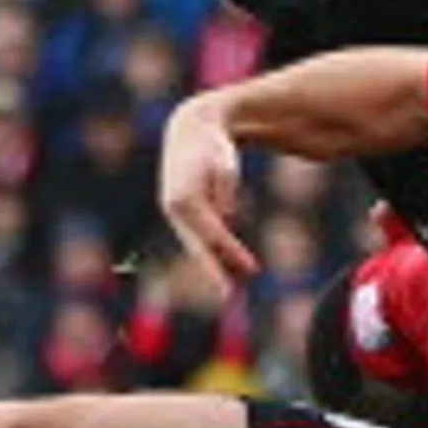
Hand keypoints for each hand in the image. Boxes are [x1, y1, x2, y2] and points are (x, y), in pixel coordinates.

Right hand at [156, 93, 255, 291]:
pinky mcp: (182, 211)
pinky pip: (198, 237)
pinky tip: (226, 267)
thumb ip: (225, 191)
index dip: (233, 254)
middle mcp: (175, 208)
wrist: (190, 129)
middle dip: (214, 272)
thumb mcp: (224, 165)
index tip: (253, 271)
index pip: (214, 234)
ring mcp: (176, 211)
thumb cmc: (212, 146)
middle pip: (198, 247)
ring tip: (231, 291)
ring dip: (213, 267)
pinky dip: (211, 252)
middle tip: (228, 298)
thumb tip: (226, 216)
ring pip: (197, 245)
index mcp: (185, 198)